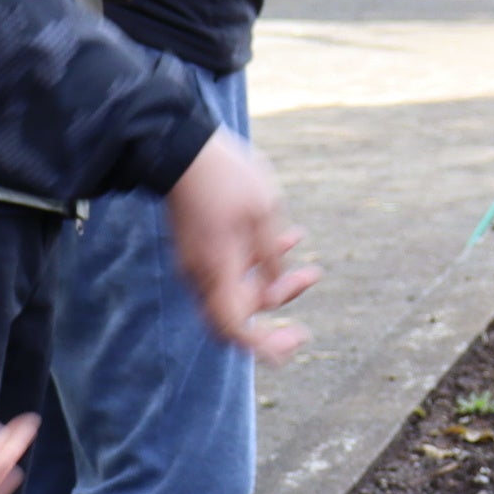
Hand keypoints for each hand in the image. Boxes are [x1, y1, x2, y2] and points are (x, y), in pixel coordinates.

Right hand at [161, 130, 318, 361]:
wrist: (181, 147)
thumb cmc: (226, 178)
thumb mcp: (265, 215)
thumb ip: (272, 258)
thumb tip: (275, 292)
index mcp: (218, 272)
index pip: (235, 331)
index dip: (265, 346)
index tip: (296, 339)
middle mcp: (201, 275)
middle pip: (240, 312)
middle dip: (279, 300)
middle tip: (311, 276)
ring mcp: (197, 261)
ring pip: (238, 287)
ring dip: (273, 276)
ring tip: (302, 250)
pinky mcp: (198, 245)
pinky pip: (229, 266)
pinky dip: (257, 258)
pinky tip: (287, 236)